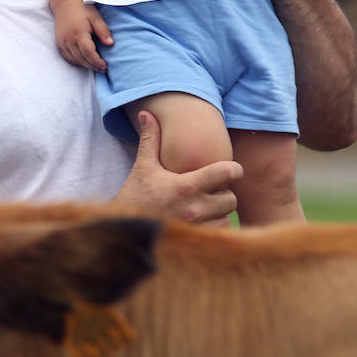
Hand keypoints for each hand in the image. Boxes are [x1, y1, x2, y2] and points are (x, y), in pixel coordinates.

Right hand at [54, 0, 111, 70]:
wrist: (65, 2)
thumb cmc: (83, 8)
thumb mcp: (96, 18)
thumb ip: (103, 31)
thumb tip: (111, 44)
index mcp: (79, 33)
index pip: (89, 53)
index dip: (97, 62)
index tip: (105, 66)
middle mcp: (68, 39)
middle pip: (81, 59)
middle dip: (92, 66)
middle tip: (102, 69)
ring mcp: (62, 41)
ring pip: (73, 60)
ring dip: (84, 65)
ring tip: (95, 66)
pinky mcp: (59, 42)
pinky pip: (67, 56)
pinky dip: (75, 61)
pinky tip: (84, 61)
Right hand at [116, 111, 241, 223]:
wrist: (123, 230)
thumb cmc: (135, 196)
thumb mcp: (143, 167)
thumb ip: (150, 139)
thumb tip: (146, 113)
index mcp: (185, 187)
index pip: (227, 173)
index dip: (233, 169)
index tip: (228, 170)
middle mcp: (194, 209)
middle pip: (231, 198)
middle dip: (223, 193)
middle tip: (210, 191)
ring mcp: (197, 229)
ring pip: (227, 218)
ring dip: (219, 213)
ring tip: (204, 207)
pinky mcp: (197, 242)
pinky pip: (220, 234)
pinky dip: (214, 228)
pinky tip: (201, 222)